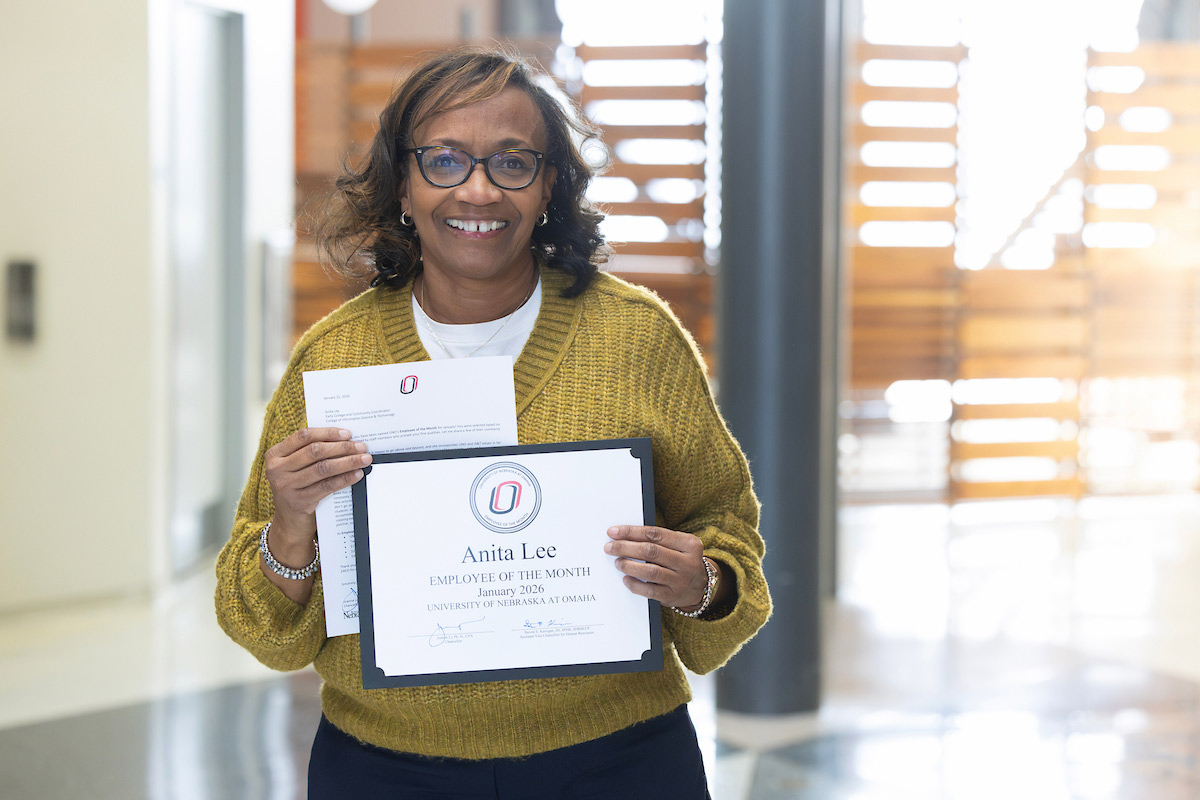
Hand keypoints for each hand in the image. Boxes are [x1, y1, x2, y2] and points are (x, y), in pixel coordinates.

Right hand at [264, 427, 371, 544]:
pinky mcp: (299, 501)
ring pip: (323, 468)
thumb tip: (344, 439)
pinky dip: (345, 478)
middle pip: (315, 451)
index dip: (327, 433)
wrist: (290, 521)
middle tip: (361, 446)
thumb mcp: (296, 467)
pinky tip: (357, 474)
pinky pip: (327, 486)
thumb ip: (310, 452)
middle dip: (342, 447)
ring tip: (364, 459)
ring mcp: (286, 486)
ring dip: (347, 462)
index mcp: (275, 454)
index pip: (303, 436)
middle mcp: (276, 469)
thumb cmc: (297, 487)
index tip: (347, 433)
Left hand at [604, 525, 708, 609]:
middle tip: (610, 547)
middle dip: (626, 547)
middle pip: (651, 551)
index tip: (614, 532)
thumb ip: (658, 540)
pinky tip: (625, 578)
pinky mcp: (672, 596)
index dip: (632, 532)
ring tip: (618, 562)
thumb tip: (624, 536)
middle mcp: (687, 562)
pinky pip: (649, 591)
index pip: (655, 534)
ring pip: (650, 571)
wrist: (700, 587)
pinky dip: (634, 584)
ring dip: (629, 565)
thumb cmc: (682, 560)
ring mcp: (680, 580)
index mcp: (688, 543)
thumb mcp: (679, 545)